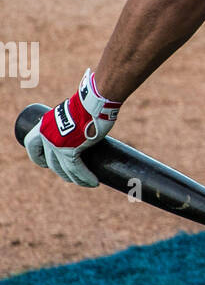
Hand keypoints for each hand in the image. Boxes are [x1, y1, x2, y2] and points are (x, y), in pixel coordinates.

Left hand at [24, 69, 120, 186]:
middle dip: (62, 171)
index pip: (31, 146)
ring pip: (64, 169)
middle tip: (73, 175)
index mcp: (44, 126)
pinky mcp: (71, 151)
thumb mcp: (72, 113)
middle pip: (51, 162)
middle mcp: (46, 137)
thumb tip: (81, 130)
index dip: (38, 157)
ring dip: (75, 178)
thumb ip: (72, 124)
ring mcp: (57, 145)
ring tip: (86, 183)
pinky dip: (85, 177)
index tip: (47, 163)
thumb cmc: (88, 104)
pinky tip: (93, 182)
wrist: (94, 101)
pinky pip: (77, 169)